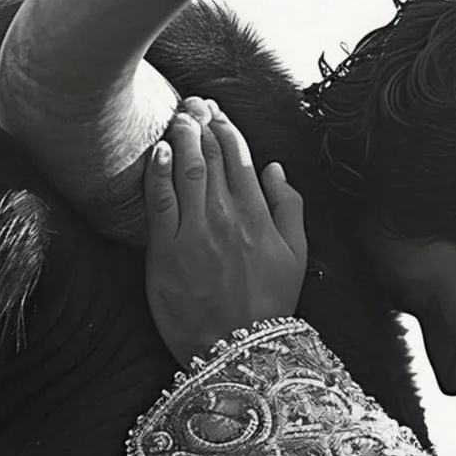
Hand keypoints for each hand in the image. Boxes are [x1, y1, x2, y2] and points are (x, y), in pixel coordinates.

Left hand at [143, 96, 307, 363]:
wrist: (237, 352)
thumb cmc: (268, 306)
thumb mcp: (297, 258)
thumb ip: (290, 208)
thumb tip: (274, 168)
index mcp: (260, 216)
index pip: (240, 158)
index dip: (226, 129)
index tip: (216, 112)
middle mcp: (228, 217)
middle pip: (210, 156)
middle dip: (201, 123)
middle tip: (192, 102)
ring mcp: (196, 232)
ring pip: (186, 169)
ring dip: (181, 136)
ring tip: (177, 116)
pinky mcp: (167, 251)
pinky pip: (160, 200)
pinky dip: (158, 170)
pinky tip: (158, 150)